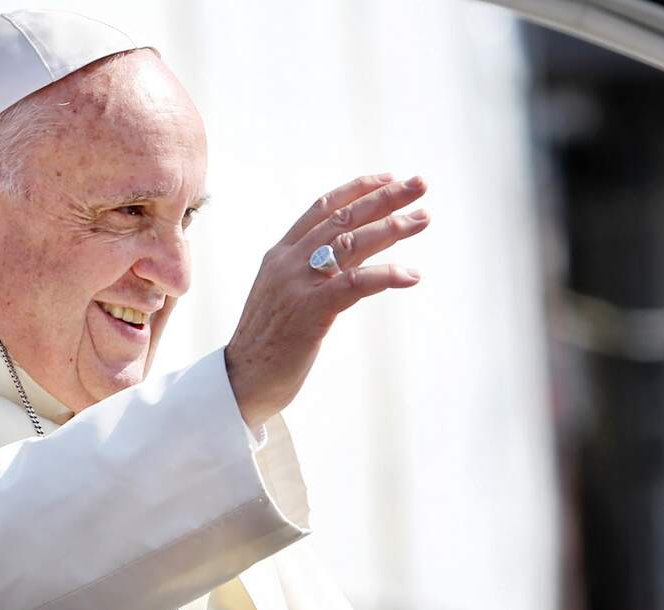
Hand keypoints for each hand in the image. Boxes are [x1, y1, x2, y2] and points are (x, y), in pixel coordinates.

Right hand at [224, 173, 428, 429]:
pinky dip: (386, 275)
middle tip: (420, 184)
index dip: (357, 189)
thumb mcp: (282, 295)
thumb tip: (342, 262)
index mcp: (280, 254)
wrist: (241, 379)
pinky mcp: (310, 312)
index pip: (322, 207)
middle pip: (343, 217)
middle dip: (385, 198)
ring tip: (422, 218)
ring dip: (392, 228)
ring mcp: (298, 285)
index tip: (388, 177)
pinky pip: (355, 284)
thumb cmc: (267, 343)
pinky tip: (411, 275)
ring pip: (351, 243)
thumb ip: (306, 273)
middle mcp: (288, 261)